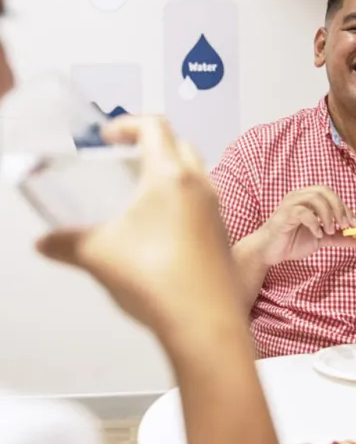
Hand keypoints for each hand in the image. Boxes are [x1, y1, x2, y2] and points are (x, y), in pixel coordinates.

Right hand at [35, 116, 236, 336]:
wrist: (204, 320)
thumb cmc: (153, 276)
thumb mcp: (98, 254)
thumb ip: (66, 243)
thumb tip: (44, 242)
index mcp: (171, 175)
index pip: (155, 126)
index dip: (128, 123)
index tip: (107, 137)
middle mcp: (201, 185)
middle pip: (180, 144)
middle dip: (153, 143)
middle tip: (127, 159)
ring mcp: (217, 209)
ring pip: (197, 172)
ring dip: (172, 171)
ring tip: (144, 193)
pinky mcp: (224, 234)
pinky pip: (205, 201)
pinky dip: (185, 198)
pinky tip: (165, 227)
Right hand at [255, 186, 355, 265]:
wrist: (269, 251)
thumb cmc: (291, 241)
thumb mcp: (320, 239)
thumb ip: (338, 237)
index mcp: (307, 198)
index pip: (331, 195)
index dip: (345, 208)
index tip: (355, 224)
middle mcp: (299, 196)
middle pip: (324, 190)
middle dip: (339, 207)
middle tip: (345, 225)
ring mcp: (290, 203)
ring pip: (315, 198)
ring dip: (328, 215)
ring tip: (330, 231)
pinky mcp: (284, 214)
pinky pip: (303, 212)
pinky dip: (314, 223)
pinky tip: (317, 234)